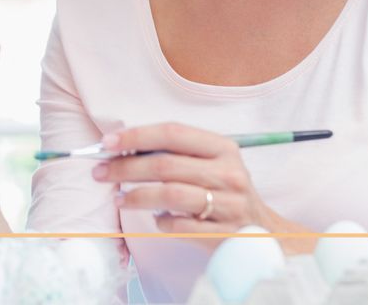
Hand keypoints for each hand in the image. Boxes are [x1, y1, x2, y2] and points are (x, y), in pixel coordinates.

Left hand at [95, 122, 288, 247]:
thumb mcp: (212, 161)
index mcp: (223, 147)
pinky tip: (154, 219)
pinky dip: (162, 222)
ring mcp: (229, 204)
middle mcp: (229, 172)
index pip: (172, 133)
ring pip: (170, 195)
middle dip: (126, 167)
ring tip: (118, 198)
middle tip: (101, 171)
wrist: (265, 231)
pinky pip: (181, 226)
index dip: (137, 136)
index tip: (108, 142)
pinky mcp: (224, 234)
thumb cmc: (226, 188)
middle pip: (166, 165)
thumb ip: (178, 152)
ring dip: (137, 196)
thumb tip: (125, 146)